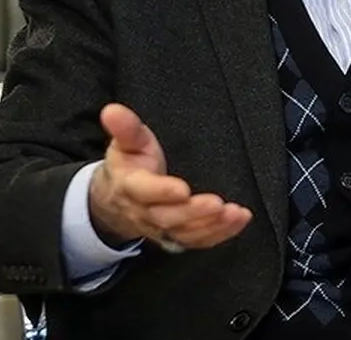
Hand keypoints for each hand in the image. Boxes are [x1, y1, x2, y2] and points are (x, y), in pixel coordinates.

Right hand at [88, 103, 251, 250]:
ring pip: (185, 233)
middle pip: (169, 218)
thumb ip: (125, 128)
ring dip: (212, 226)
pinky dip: (220, 233)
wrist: (116, 200)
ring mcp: (161, 228)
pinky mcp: (176, 236)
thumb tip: (112, 110)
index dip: (162, 192)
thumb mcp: (125, 142)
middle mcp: (145, 212)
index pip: (145, 191)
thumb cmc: (127, 165)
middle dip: (194, 213)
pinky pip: (197, 240)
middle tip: (218, 204)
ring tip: (234, 214)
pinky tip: (238, 221)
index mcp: (131, 186)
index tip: (183, 189)